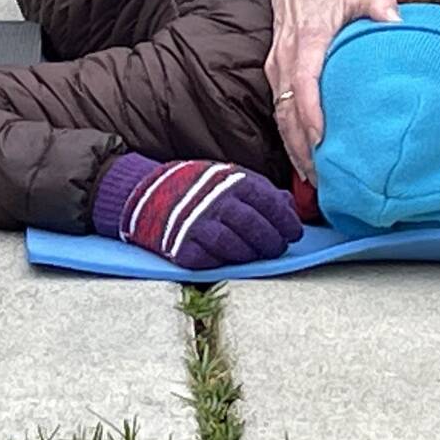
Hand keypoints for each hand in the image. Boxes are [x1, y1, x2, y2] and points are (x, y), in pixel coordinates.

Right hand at [96, 154, 301, 270]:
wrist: (145, 193)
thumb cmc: (196, 187)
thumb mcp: (227, 178)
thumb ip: (258, 191)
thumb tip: (289, 206)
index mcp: (231, 181)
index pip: (268, 202)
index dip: (286, 220)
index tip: (294, 233)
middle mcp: (215, 202)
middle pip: (255, 227)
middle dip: (272, 241)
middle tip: (278, 248)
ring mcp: (197, 225)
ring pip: (236, 246)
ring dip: (251, 254)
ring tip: (257, 255)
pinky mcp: (181, 247)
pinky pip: (210, 260)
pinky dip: (223, 261)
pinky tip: (229, 259)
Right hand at [266, 0, 398, 183]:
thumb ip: (378, 4)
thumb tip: (398, 20)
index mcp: (306, 41)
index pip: (304, 81)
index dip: (310, 111)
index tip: (321, 138)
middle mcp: (285, 59)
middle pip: (288, 109)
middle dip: (302, 145)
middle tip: (323, 175)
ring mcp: (276, 68)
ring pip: (280, 115)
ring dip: (294, 147)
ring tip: (314, 177)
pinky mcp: (274, 74)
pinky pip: (279, 110)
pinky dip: (288, 137)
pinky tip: (303, 159)